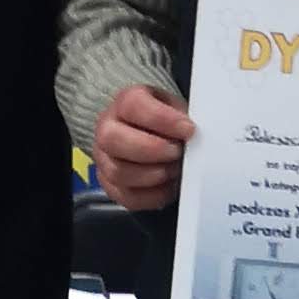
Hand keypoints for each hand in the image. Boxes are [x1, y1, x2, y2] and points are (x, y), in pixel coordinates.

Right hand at [93, 84, 193, 212]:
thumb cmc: (165, 122)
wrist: (152, 135)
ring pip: (118, 172)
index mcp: (125, 102)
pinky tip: (167, 186)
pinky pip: (126, 196)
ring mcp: (105, 158)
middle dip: (153, 149)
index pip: (133, 105)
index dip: (163, 119)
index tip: (188, 129)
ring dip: (154, 175)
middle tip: (177, 152)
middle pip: (113, 139)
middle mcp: (108, 128)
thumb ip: (183, 118)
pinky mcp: (110, 185)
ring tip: (174, 169)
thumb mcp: (177, 109)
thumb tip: (194, 135)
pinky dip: (153, 195)